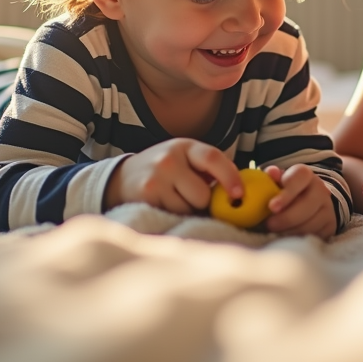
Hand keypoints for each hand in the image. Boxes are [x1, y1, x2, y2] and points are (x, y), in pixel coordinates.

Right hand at [108, 139, 242, 214]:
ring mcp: (156, 177)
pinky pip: (173, 215)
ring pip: (189, 208)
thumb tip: (239, 192)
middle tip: (192, 197)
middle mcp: (170, 158)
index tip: (239, 194)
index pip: (213, 158)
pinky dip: (173, 215)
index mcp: (185, 146)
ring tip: (175, 200)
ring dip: (187, 210)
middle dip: (203, 202)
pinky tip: (164, 204)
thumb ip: (210, 170)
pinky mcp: (146, 195)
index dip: (230, 177)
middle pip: (203, 193)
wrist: (123, 177)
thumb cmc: (166, 171)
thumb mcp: (185, 160)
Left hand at [263, 164, 337, 238]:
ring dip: (290, 231)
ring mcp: (328, 208)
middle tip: (269, 225)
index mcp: (305, 175)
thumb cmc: (287, 191)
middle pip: (306, 205)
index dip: (286, 194)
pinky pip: (315, 235)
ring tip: (276, 232)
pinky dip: (299, 238)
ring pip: (310, 223)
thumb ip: (273, 177)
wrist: (310, 200)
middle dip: (286, 218)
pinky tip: (287, 238)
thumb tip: (272, 172)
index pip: (299, 179)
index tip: (272, 207)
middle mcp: (320, 189)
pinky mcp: (330, 225)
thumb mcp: (279, 181)